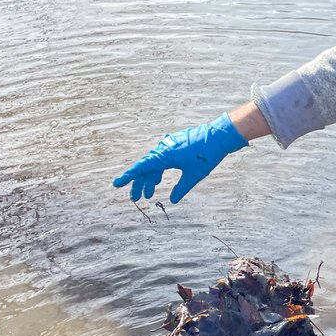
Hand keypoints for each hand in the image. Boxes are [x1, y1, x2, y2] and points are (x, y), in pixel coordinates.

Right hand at [113, 113, 247, 203]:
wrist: (219, 136)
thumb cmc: (207, 155)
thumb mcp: (194, 176)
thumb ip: (181, 188)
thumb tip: (172, 200)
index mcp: (164, 155)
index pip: (142, 167)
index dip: (128, 177)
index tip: (116, 184)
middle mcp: (163, 148)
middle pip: (146, 167)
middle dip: (139, 184)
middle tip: (135, 198)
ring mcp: (169, 145)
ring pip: (153, 164)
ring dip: (149, 178)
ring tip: (148, 194)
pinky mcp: (175, 144)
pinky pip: (161, 159)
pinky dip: (158, 170)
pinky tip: (156, 180)